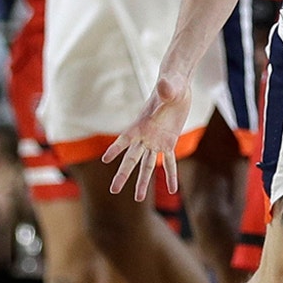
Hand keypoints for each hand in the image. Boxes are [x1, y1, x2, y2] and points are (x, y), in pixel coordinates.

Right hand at [100, 74, 189, 201]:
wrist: (176, 87)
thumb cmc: (171, 84)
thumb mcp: (171, 87)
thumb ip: (167, 88)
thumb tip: (165, 86)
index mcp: (141, 124)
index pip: (125, 139)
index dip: (116, 149)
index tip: (105, 159)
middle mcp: (145, 136)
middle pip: (131, 159)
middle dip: (123, 174)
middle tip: (113, 190)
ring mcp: (156, 141)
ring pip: (146, 165)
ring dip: (142, 181)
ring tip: (138, 198)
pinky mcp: (168, 143)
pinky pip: (169, 162)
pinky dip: (170, 175)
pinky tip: (172, 189)